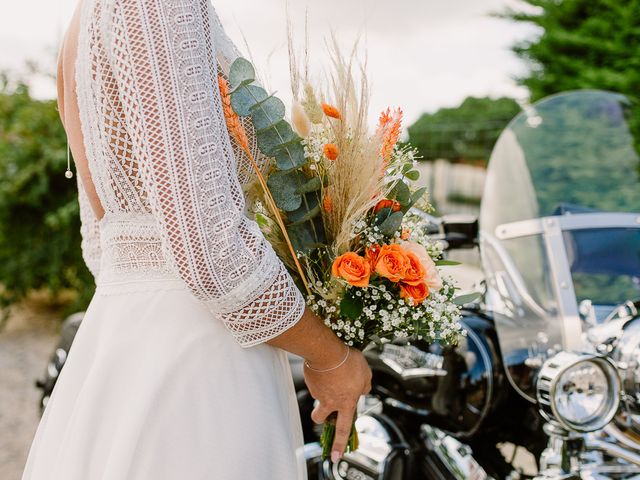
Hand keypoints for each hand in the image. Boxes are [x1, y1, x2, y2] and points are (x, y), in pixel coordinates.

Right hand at [303, 347, 371, 461]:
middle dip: (322, 418)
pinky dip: (320, 374)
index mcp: (346, 403)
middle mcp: (330, 401)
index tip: (335, 456)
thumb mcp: (366, 374)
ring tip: (329, 375)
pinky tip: (325, 365)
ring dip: (322, 390)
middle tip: (326, 411)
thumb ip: (365, 386)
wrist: (326, 351)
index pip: (343, 429)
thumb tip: (363, 389)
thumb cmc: (348, 363)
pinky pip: (314, 381)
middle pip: (321, 418)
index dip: (340, 444)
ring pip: (317, 397)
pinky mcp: (309, 380)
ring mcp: (317, 392)